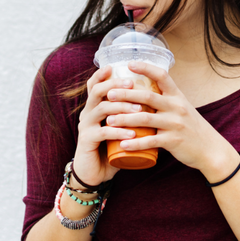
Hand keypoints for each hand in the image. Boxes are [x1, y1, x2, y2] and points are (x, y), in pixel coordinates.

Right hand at [72, 66, 141, 186]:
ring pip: (102, 108)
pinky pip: (102, 132)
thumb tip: (154, 101)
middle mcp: (87, 113)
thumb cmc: (111, 149)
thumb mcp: (119, 129)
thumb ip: (130, 116)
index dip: (103, 74)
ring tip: (140, 111)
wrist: (95, 174)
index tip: (118, 66)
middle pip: (97, 91)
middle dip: (116, 85)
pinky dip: (118, 131)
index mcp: (94, 107)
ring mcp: (85, 126)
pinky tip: (131, 133)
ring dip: (122, 107)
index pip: (95, 85)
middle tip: (132, 84)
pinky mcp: (86, 141)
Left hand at [104, 61, 239, 181]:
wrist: (210, 149)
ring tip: (108, 120)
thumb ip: (165, 100)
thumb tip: (142, 92)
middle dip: (126, 94)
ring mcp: (175, 124)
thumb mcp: (181, 108)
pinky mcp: (174, 141)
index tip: (129, 64)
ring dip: (124, 119)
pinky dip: (135, 143)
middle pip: (148, 96)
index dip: (146, 68)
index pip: (162, 76)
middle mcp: (177, 107)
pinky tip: (122, 144)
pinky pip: (151, 141)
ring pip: (145, 118)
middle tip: (108, 94)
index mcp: (177, 96)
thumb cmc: (191, 127)